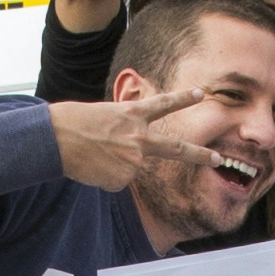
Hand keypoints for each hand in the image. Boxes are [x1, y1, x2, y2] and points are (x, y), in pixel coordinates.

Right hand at [47, 88, 209, 189]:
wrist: (56, 139)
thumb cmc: (74, 123)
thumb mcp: (105, 115)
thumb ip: (125, 130)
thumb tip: (129, 156)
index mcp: (132, 115)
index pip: (163, 104)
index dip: (183, 98)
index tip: (201, 93)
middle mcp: (138, 137)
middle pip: (175, 149)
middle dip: (199, 154)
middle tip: (218, 159)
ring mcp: (133, 160)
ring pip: (130, 169)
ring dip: (112, 165)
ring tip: (93, 155)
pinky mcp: (122, 178)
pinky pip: (117, 181)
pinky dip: (104, 177)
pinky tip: (92, 166)